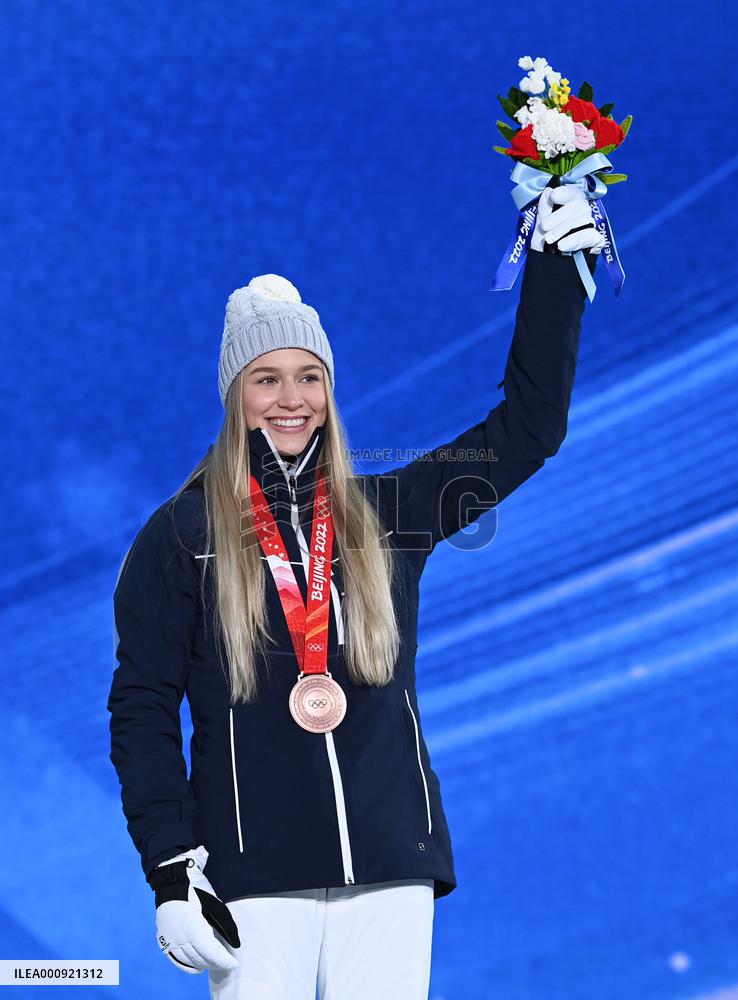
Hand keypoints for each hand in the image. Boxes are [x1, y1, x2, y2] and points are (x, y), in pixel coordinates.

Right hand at [146, 846, 240, 974]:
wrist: (172, 885)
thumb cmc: (196, 893)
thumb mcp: (215, 905)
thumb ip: (226, 925)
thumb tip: (236, 944)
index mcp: (193, 927)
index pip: (211, 952)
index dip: (223, 961)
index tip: (234, 964)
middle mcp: (179, 938)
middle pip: (201, 959)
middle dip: (216, 963)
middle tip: (228, 964)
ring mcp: (170, 941)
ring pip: (190, 961)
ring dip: (204, 964)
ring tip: (216, 963)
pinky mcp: (164, 942)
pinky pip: (177, 961)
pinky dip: (189, 966)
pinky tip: (199, 967)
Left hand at [531, 185, 605, 254]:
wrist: (550, 266)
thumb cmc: (546, 241)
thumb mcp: (541, 223)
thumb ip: (545, 207)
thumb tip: (549, 191)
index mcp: (572, 203)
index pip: (575, 192)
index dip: (566, 192)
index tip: (554, 196)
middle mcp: (584, 212)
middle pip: (579, 205)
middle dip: (558, 216)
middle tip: (544, 227)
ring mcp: (591, 226)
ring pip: (582, 219)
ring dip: (562, 229)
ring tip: (549, 239)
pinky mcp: (597, 240)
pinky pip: (588, 236)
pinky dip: (573, 240)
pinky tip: (561, 245)